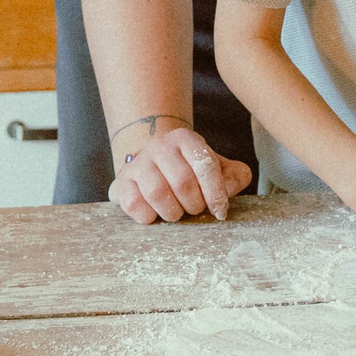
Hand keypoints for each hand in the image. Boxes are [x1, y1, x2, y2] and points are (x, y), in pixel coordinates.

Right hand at [107, 125, 252, 223]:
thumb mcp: (217, 168)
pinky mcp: (122, 183)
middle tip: (196, 210)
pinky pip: (135, 205)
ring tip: (177, 213)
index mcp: (185, 139)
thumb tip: (229, 189)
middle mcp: (159, 146)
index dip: (216, 193)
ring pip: (157, 193)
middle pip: (182, 182)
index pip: (205, 165)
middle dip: (195, 204)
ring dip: (173, 212)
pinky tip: (156, 214)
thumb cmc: (190, 170)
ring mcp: (138, 163)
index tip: (220, 211)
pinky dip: (149, 216)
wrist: (153, 165)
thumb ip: (234, 176)